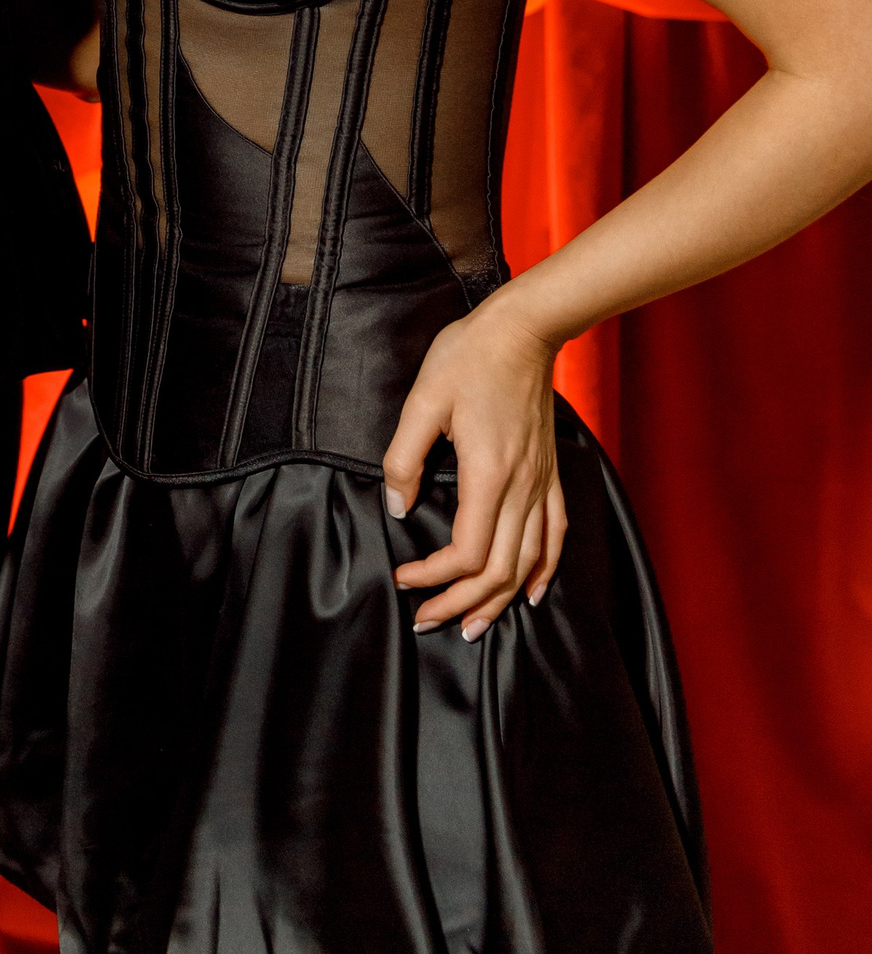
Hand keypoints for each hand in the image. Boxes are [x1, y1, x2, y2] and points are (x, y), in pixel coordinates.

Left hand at [382, 294, 565, 637]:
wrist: (524, 329)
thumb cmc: (470, 357)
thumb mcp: (423, 400)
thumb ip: (404, 457)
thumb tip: (398, 507)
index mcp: (488, 474)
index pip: (466, 553)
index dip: (433, 577)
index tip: (403, 577)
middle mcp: (521, 488)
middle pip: (497, 571)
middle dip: (460, 604)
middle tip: (426, 620)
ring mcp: (541, 483)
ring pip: (528, 563)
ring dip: (499, 601)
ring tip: (471, 625)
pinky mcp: (549, 474)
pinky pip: (555, 536)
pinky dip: (545, 571)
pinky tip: (533, 593)